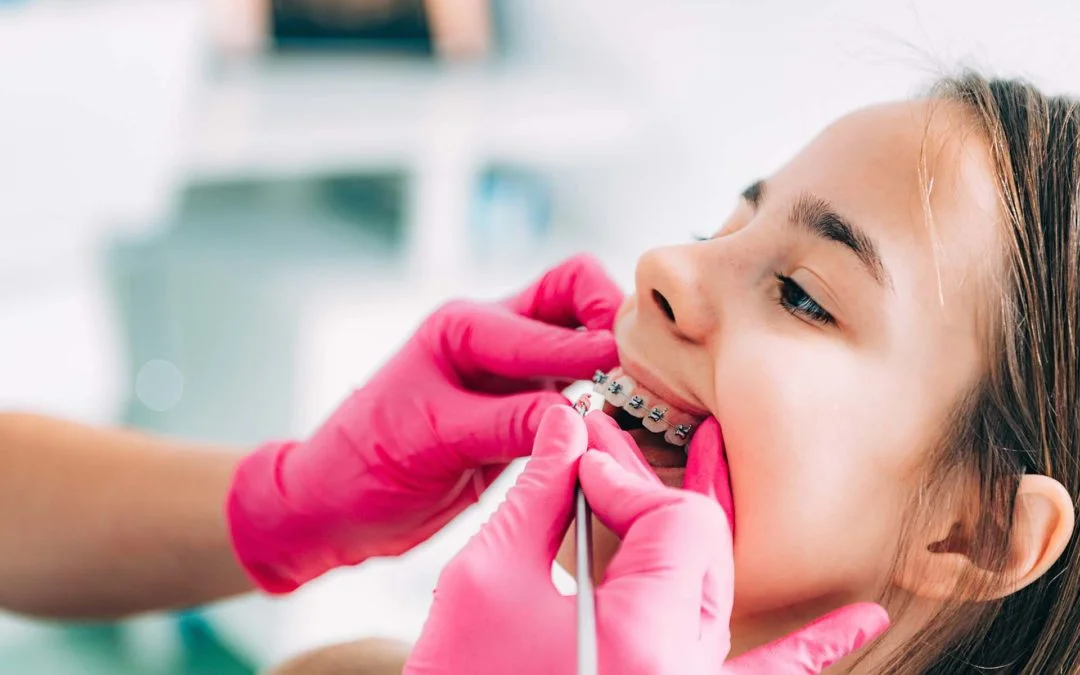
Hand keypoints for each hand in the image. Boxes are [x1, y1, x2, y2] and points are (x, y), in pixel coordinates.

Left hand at [227, 255, 622, 591]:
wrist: (333, 507)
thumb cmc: (363, 465)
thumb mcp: (435, 440)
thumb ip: (509, 423)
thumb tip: (580, 415)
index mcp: (464, 327)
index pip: (554, 313)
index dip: (598, 344)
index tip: (631, 377)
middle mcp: (492, 337)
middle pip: (576, 293)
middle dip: (614, 318)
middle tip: (642, 367)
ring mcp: (509, 374)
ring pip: (582, 339)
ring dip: (614, 360)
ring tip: (643, 398)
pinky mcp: (519, 412)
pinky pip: (575, 389)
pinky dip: (603, 399)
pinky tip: (619, 425)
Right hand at [405, 407, 888, 674]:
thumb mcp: (485, 583)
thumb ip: (535, 495)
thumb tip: (566, 428)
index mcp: (645, 641)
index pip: (677, 520)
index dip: (624, 478)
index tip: (575, 466)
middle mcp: (688, 674)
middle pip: (705, 549)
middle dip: (648, 497)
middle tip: (599, 456)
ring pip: (726, 593)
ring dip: (706, 529)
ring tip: (708, 453)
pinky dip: (810, 648)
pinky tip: (859, 621)